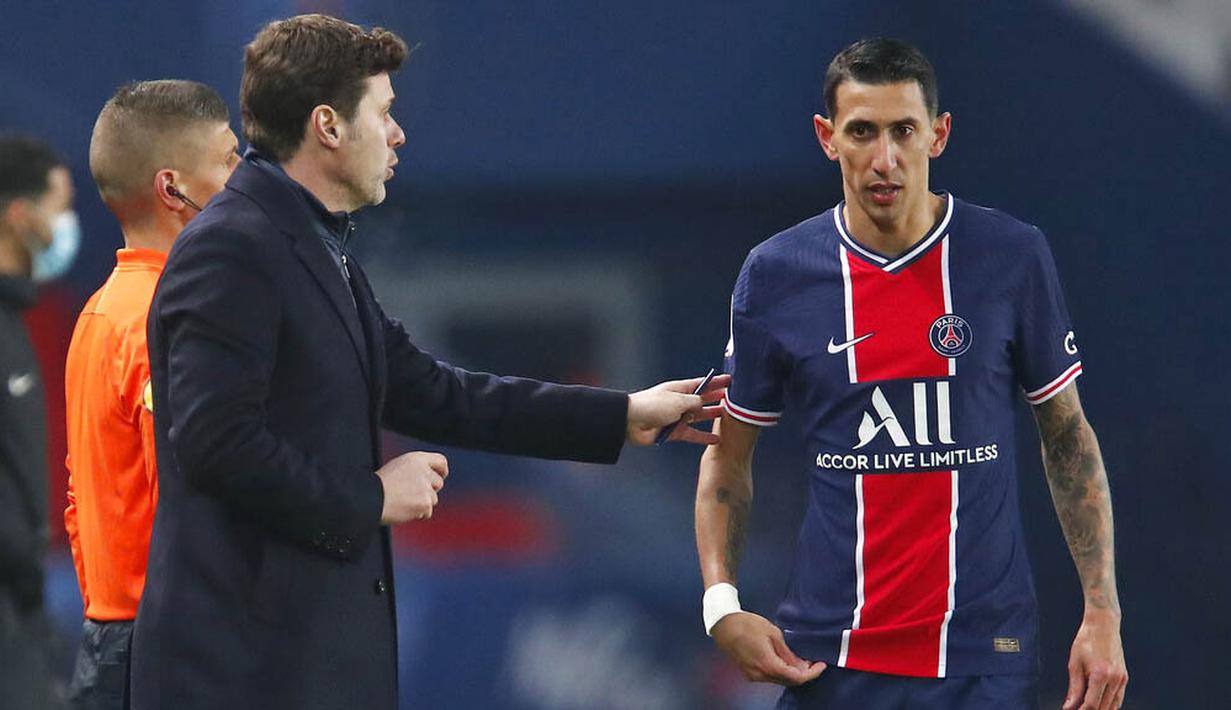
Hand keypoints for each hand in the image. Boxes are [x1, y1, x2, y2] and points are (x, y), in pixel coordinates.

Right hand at [376, 451, 447, 523]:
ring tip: (403, 502)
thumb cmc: (378, 486)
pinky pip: (427, 512)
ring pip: (433, 499)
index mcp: (417, 459)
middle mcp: (424, 471)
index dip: (442, 470)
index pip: (441, 461)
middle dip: (430, 490)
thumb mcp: (398, 467)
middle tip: (413, 495)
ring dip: (422, 503)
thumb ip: (416, 470)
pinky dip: (418, 514)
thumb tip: (429, 479)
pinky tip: (404, 509)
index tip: (441, 476)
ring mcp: (425, 488)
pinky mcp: (425, 503)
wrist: (370, 499)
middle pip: (439, 482)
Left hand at [626, 373, 730, 445]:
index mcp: (680, 389)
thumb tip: (704, 405)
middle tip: (734, 399)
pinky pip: (692, 434)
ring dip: (712, 417)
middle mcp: (679, 402)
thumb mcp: (678, 400)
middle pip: (702, 399)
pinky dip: (703, 437)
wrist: (631, 422)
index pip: (702, 384)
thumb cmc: (651, 405)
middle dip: (717, 398)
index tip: (730, 380)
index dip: (716, 382)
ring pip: (699, 417)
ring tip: (728, 418)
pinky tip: (716, 440)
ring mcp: (677, 417)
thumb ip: (695, 402)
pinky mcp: (673, 432)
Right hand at [711, 612, 825, 685]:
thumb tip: (801, 665)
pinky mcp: (748, 672)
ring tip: (799, 660)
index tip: (822, 665)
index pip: (797, 678)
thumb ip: (787, 653)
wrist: (723, 624)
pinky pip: (768, 676)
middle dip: (803, 674)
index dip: (812, 674)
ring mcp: (753, 675)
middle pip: (788, 681)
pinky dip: (780, 671)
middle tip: (812, 661)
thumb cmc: (748, 625)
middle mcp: (761, 675)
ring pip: (778, 679)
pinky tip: (784, 661)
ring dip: (791, 673)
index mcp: (769, 665)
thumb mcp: (773, 634)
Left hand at [1063, 610, 1126, 709]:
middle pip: (1103, 707)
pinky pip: (1119, 698)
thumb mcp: (1075, 663)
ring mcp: (1122, 679)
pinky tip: (1100, 706)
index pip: (1091, 704)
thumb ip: (1074, 688)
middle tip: (1077, 709)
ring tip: (1086, 708)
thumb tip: (1068, 706)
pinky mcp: (1125, 677)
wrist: (1103, 624)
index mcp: (1100, 675)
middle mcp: (1114, 679)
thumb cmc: (1087, 640)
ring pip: (1113, 706)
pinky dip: (1110, 705)